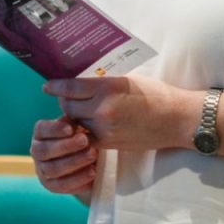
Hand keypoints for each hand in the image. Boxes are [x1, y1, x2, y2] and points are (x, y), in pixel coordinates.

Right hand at [29, 116, 98, 194]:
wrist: (88, 157)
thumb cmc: (82, 135)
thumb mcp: (79, 125)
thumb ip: (75, 121)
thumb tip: (73, 121)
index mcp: (40, 133)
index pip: (42, 129)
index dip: (55, 129)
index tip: (71, 128)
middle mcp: (37, 151)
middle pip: (45, 150)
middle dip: (66, 146)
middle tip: (85, 140)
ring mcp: (42, 170)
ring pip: (53, 169)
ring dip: (74, 162)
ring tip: (92, 155)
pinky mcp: (51, 186)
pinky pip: (62, 185)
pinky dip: (78, 179)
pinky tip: (92, 172)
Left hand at [44, 74, 188, 150]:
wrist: (176, 119)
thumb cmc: (156, 94)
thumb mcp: (127, 80)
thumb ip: (103, 82)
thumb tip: (83, 82)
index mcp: (107, 87)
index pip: (71, 87)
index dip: (56, 86)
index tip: (47, 86)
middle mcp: (102, 108)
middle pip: (68, 105)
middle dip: (64, 101)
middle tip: (66, 96)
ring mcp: (104, 128)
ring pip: (76, 121)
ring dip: (74, 116)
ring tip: (79, 111)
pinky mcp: (109, 143)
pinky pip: (86, 136)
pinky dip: (84, 130)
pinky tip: (89, 125)